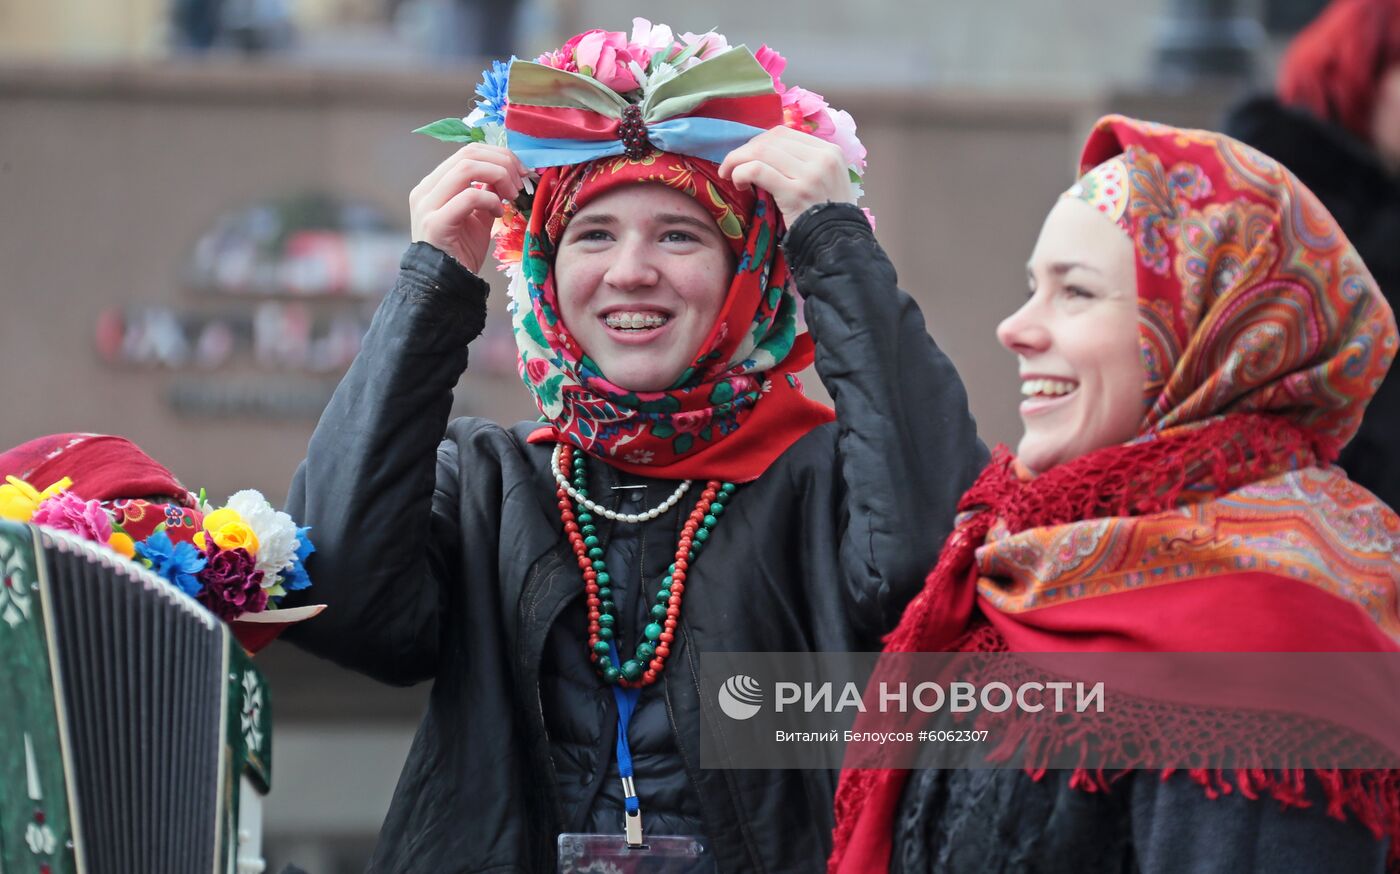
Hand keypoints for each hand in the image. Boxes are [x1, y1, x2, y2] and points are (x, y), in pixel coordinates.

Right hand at [409, 144, 527, 272]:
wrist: (446, 284)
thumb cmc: (462, 251)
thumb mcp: (479, 214)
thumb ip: (488, 191)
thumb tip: (508, 171)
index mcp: (434, 184)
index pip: (467, 152)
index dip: (499, 155)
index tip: (521, 170)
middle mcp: (426, 190)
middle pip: (468, 154)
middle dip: (502, 162)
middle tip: (521, 180)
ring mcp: (427, 205)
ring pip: (466, 168)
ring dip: (498, 176)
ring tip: (512, 194)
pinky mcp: (435, 222)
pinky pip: (468, 197)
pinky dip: (490, 200)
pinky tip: (498, 213)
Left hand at [718, 126, 854, 227]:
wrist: (837, 247)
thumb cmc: (825, 219)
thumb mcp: (824, 182)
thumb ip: (803, 165)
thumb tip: (763, 152)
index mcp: (830, 152)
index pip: (784, 134)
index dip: (758, 143)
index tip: (746, 158)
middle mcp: (823, 158)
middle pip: (771, 140)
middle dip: (744, 151)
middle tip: (730, 166)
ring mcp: (811, 174)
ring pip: (761, 152)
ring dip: (737, 161)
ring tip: (730, 175)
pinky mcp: (797, 192)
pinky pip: (758, 170)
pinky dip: (741, 173)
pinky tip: (738, 184)